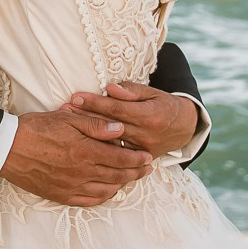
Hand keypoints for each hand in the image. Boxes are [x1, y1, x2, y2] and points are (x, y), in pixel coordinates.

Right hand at [1, 109, 152, 207]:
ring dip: (122, 185)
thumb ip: (96, 125)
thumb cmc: (36, 129)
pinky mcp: (61, 196)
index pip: (121, 158)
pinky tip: (108, 191)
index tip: (148, 157)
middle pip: (117, 176)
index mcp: (85, 152)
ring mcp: (71, 187)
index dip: (137, 159)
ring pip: (106, 190)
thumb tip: (120, 130)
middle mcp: (82, 173)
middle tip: (147, 169)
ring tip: (130, 178)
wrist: (7, 149)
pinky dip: (103, 197)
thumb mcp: (67, 119)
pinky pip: (88, 201)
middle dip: (135, 172)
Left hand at [62, 82, 197, 160]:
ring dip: (87, 134)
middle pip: (108, 126)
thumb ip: (131, 92)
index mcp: (149, 116)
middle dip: (84, 118)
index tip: (75, 97)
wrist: (183, 128)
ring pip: (109, 142)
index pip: (116, 109)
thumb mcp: (152, 93)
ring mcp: (141, 150)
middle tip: (63, 111)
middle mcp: (145, 135)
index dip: (95, 103)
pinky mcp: (139, 160)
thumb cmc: (164, 105)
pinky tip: (81, 144)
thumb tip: (110, 88)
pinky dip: (99, 149)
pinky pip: (116, 156)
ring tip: (66, 125)